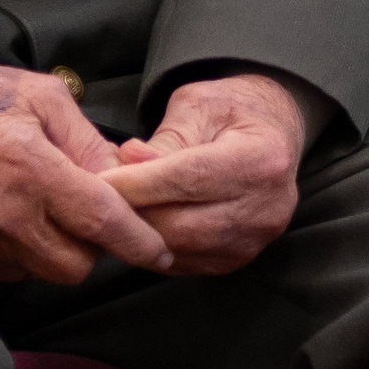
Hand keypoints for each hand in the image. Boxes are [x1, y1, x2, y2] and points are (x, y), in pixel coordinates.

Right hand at [0, 43, 171, 283]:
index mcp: (30, 169)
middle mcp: (3, 214)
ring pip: (43, 272)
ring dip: (58, 250)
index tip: (160, 250)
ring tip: (48, 209)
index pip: (103, 223)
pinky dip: (24, 252)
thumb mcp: (38, 94)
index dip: (139, 242)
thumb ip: (86, 139)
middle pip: (76, 265)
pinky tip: (16, 216)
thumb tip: (121, 175)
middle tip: (91, 213)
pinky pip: (10, 269)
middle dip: (95, 247)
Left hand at [105, 71, 313, 275]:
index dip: (139, 183)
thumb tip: (127, 162)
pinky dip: (154, 246)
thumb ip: (164, 138)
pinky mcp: (238, 259)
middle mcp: (267, 207)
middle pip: (182, 224)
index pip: (190, 179)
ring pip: (179, 248)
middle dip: (133, 212)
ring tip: (114, 208)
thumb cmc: (230, 111)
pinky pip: (185, 262)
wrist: (271, 134)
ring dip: (139, 232)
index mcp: (263, 158)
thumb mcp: (197, 106)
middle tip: (97, 198)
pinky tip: (138, 223)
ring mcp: (255, 239)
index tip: (98, 181)